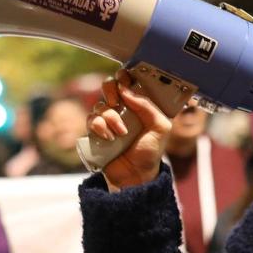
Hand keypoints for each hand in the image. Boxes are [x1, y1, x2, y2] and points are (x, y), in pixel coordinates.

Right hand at [88, 69, 172, 190]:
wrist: (135, 176)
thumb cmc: (150, 152)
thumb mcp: (160, 128)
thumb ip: (148, 107)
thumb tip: (127, 91)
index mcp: (139, 105)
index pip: (129, 82)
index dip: (125, 77)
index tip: (125, 80)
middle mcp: (123, 109)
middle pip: (109, 86)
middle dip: (111, 90)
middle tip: (117, 102)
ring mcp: (108, 120)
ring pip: (100, 104)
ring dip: (110, 117)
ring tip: (120, 132)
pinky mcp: (96, 131)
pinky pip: (91, 119)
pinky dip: (99, 126)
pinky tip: (108, 137)